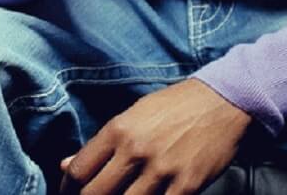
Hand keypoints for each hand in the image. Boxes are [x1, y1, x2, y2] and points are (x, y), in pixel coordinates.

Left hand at [57, 77, 253, 193]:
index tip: (69, 194)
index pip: (79, 170)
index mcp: (119, 130)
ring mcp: (162, 170)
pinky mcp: (186, 186)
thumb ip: (101, 143)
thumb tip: (66, 165)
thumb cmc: (174, 107)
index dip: (68, 189)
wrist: (221, 101)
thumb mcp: (133, 115)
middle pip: (95, 194)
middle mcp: (136, 150)